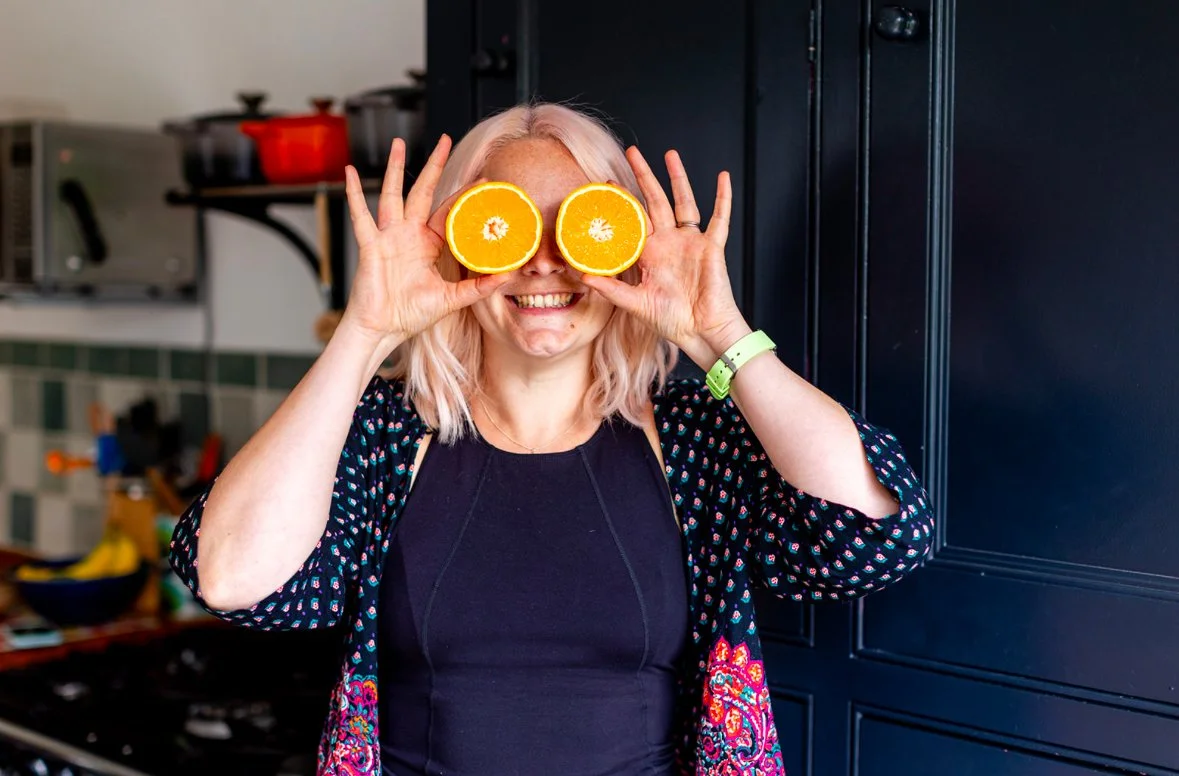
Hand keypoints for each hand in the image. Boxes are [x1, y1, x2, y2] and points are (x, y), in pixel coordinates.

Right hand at [338, 136, 509, 352]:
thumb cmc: (410, 314)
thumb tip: (507, 277)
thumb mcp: (451, 299)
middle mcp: (408, 234)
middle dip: (433, 165)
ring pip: (392, 194)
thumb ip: (478, 288)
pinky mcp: (370, 245)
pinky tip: (349, 173)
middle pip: (422, 191)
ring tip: (398, 143)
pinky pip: (361, 216)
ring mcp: (388, 237)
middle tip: (444, 139)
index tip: (484, 179)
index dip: (465, 196)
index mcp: (427, 244)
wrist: (383, 328)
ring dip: (394, 168)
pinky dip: (354, 195)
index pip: (448, 212)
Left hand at [580, 147, 748, 368]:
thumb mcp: (634, 303)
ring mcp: (690, 242)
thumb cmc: (670, 320)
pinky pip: (719, 218)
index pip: (633, 221)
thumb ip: (610, 288)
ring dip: (677, 177)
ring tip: (669, 154)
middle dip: (644, 177)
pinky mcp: (711, 247)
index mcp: (650, 254)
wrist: (700, 331)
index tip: (605, 184)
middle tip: (632, 153)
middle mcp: (669, 243)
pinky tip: (723, 177)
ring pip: (683, 201)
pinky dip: (723, 198)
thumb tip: (582, 275)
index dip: (621, 203)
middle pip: (655, 201)